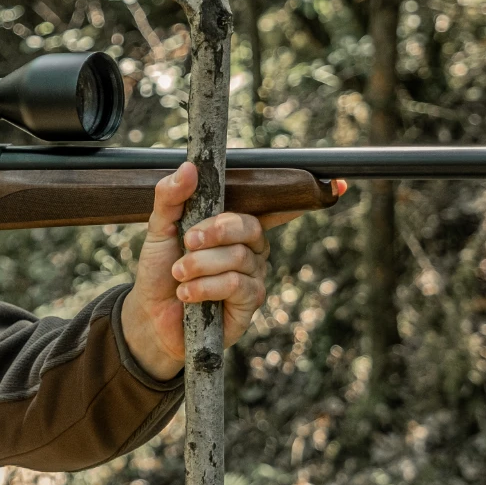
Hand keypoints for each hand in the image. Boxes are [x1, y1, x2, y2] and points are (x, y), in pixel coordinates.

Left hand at [119, 162, 345, 379]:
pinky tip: (188, 294)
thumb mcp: (160, 228)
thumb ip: (171, 197)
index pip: (273, 206)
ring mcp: (253, 276)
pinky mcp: (249, 304)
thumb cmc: (161, 271)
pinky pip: (238, 285)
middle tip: (188, 240)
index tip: (334, 184)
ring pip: (239, 257)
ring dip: (201, 264)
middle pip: (250, 226)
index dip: (301, 195)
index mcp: (235, 226)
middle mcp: (251, 249)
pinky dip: (207, 286)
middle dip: (216, 230)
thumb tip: (190, 167)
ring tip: (179, 274)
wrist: (151, 316)